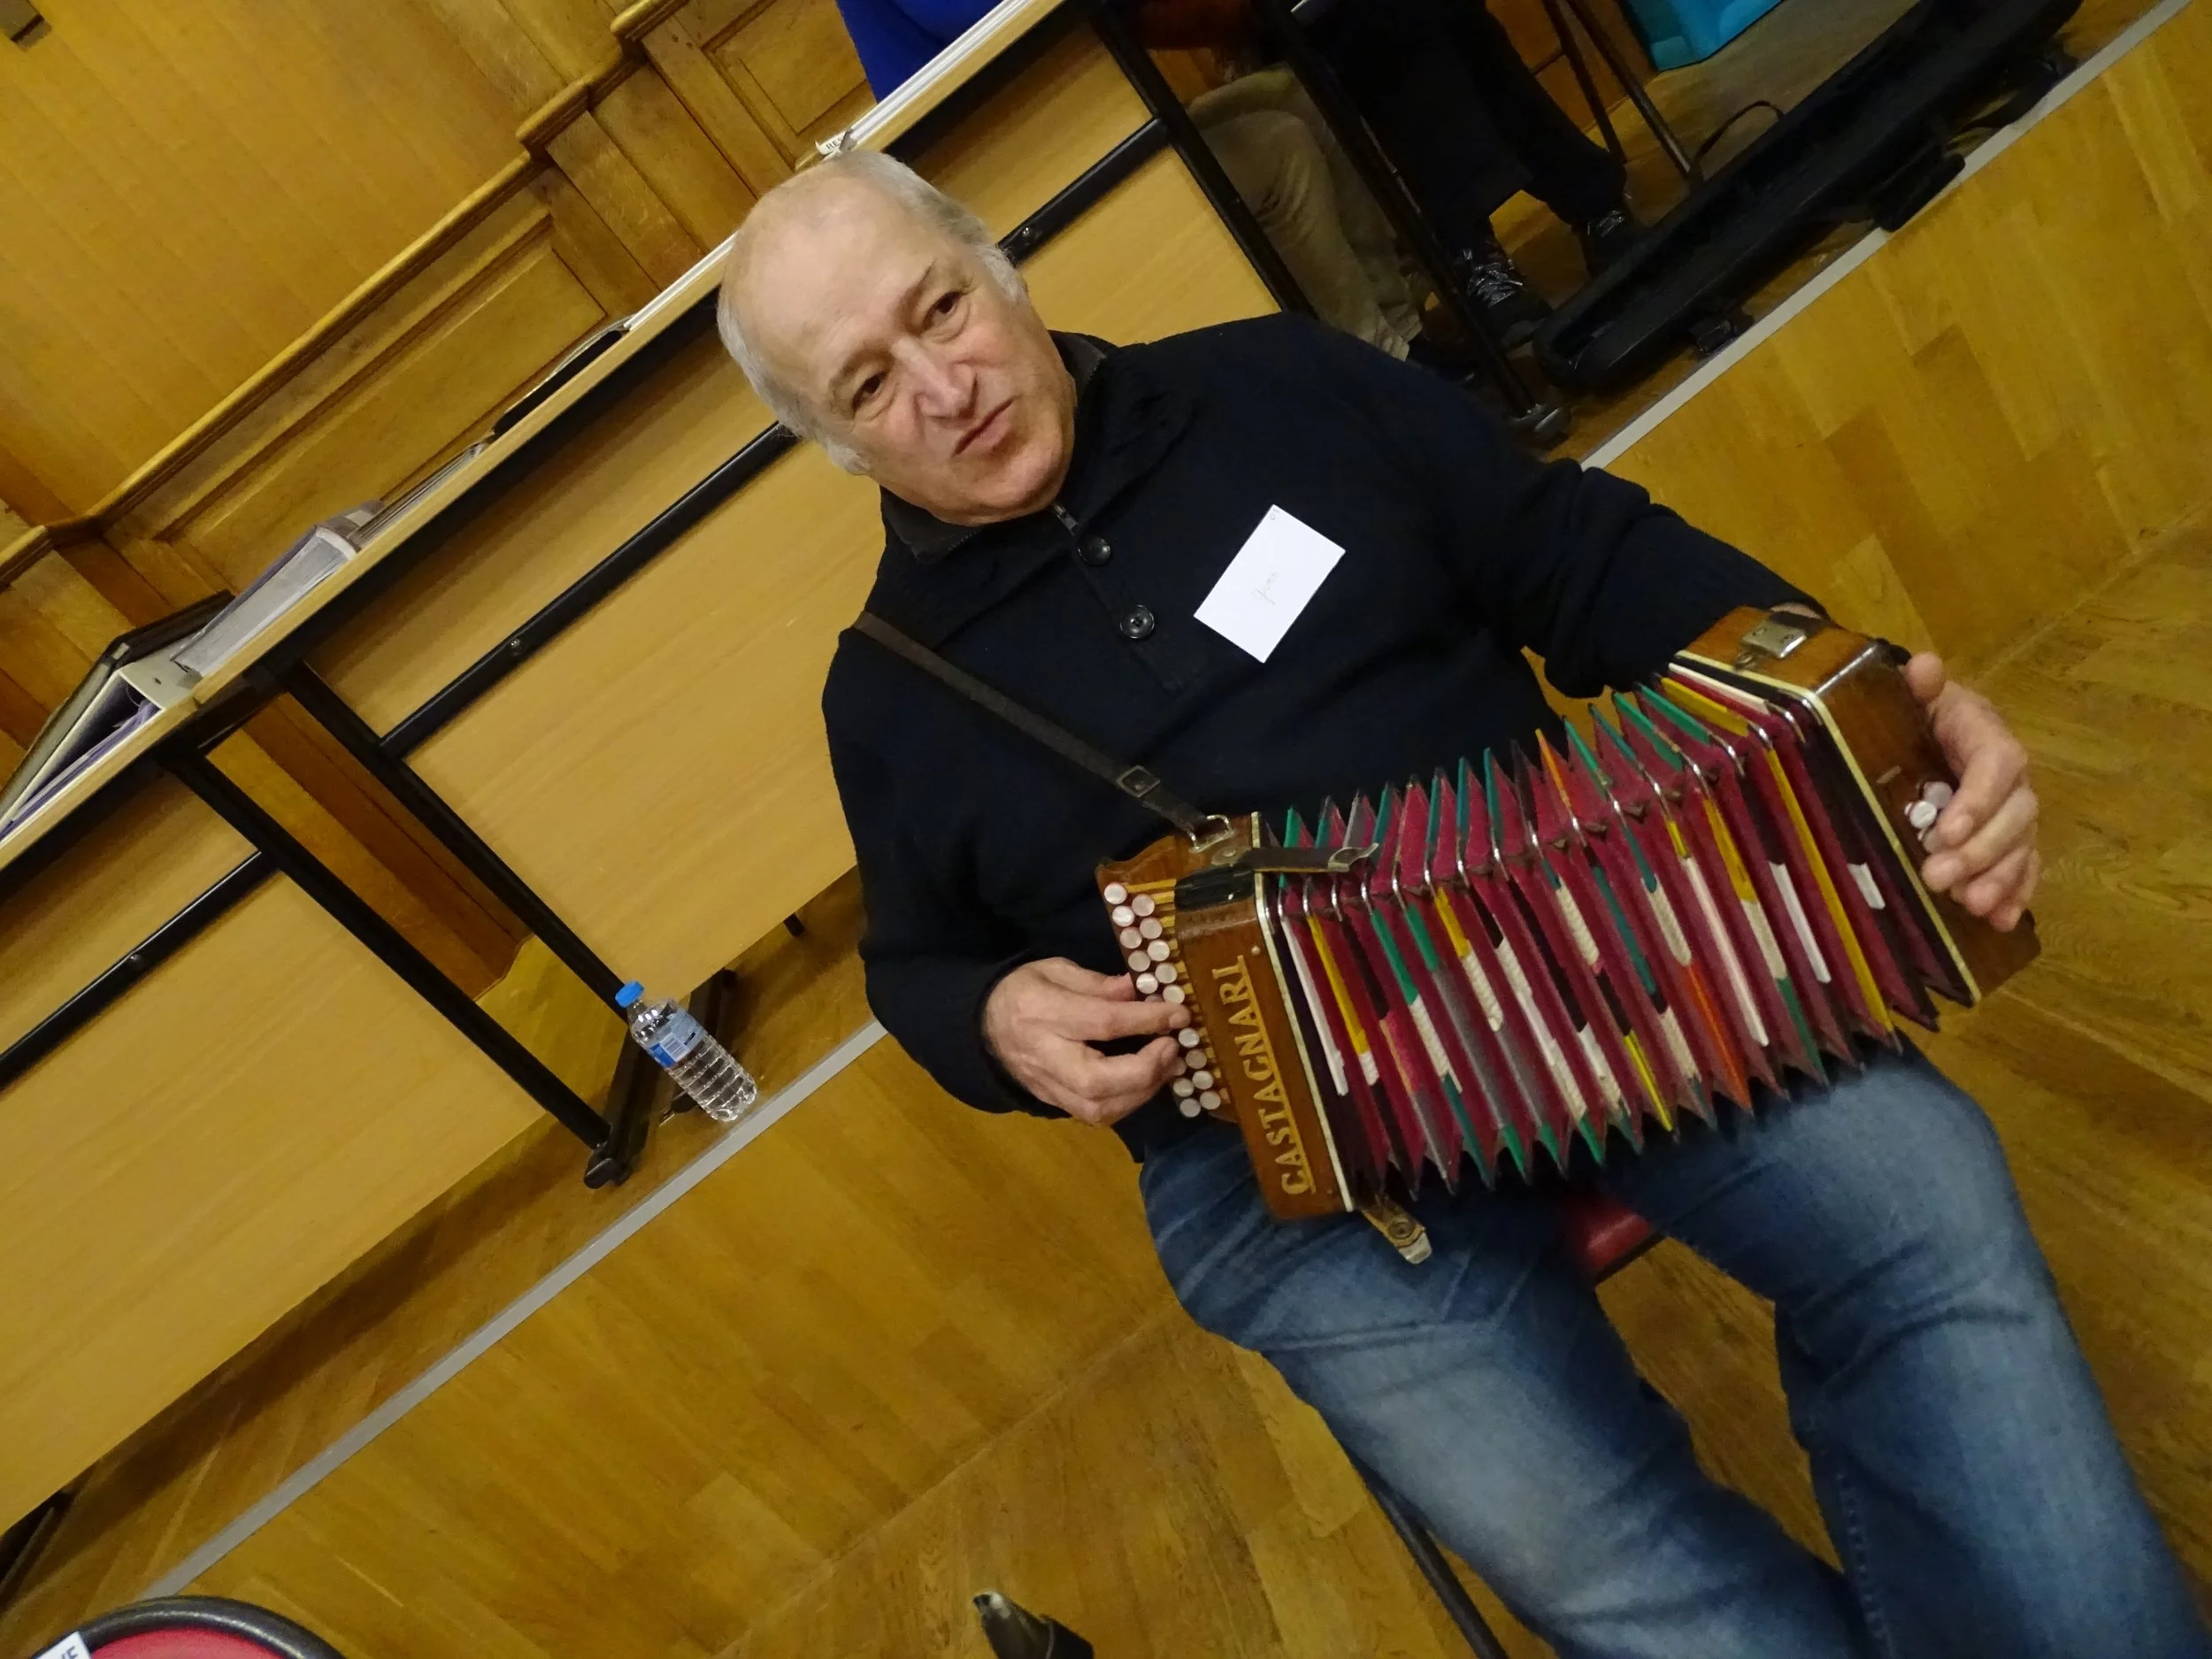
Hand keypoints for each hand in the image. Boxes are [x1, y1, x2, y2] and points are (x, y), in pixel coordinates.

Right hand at [984, 958, 1189, 1125]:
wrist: (982, 1026)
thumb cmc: (1024, 990)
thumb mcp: (1055, 969)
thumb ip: (1097, 983)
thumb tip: (1137, 991)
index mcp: (1042, 1011)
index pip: (1102, 1022)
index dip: (1146, 1020)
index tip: (1179, 1015)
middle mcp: (1044, 1055)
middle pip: (1097, 1081)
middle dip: (1145, 1070)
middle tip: (1173, 1049)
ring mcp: (1047, 1086)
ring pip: (1097, 1109)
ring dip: (1142, 1092)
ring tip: (1167, 1067)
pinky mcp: (1054, 1103)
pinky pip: (1095, 1115)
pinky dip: (1127, 1103)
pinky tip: (1146, 1083)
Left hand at [1904, 652, 2038, 930]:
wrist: (1921, 731)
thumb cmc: (1916, 714)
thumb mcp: (1912, 697)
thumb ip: (1917, 686)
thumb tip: (1923, 666)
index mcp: (1987, 737)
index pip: (1998, 765)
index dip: (1978, 800)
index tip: (1945, 832)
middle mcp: (2010, 778)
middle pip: (2014, 814)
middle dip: (1981, 851)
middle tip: (1939, 878)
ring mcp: (2012, 812)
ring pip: (2022, 846)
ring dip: (2000, 878)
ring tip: (1969, 905)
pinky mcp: (2007, 840)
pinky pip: (2023, 868)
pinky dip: (2015, 895)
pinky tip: (1999, 922)